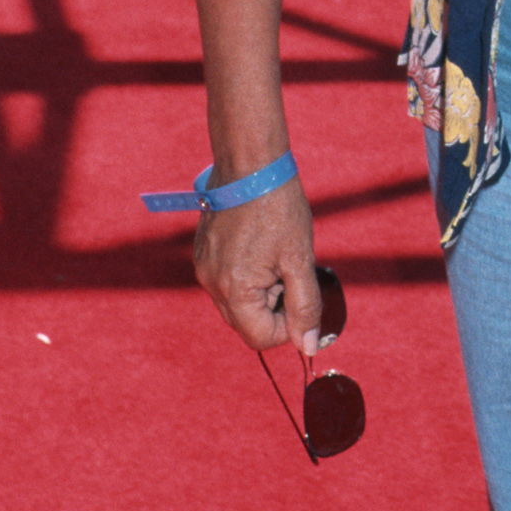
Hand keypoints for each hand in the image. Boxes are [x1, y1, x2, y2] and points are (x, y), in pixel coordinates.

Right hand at [193, 179, 323, 354]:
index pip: (261, 338)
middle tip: (289, 271)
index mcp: (235, 290)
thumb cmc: (279, 208)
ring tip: (275, 255)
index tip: (300, 294)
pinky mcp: (203, 254)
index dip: (288, 325)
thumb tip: (307, 346)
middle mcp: (211, 284)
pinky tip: (260, 246)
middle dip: (274, 307)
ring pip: (237, 303)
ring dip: (262, 291)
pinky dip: (247, 276)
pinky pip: (226, 282)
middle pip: (247, 324)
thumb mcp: (300, 260)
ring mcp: (204, 269)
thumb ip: (305, 306)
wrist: (250, 165)